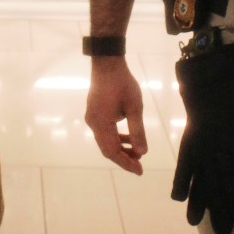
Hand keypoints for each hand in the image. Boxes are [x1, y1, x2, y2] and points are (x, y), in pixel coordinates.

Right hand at [84, 58, 147, 173]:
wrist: (107, 63)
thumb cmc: (122, 83)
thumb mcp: (134, 107)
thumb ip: (137, 130)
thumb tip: (142, 152)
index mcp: (101, 123)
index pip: (112, 151)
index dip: (126, 163)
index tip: (140, 170)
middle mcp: (93, 123)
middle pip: (107, 149)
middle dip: (123, 158)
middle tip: (139, 165)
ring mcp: (92, 118)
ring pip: (105, 141)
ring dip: (120, 148)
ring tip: (136, 152)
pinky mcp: (94, 113)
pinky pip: (104, 132)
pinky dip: (116, 138)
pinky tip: (127, 138)